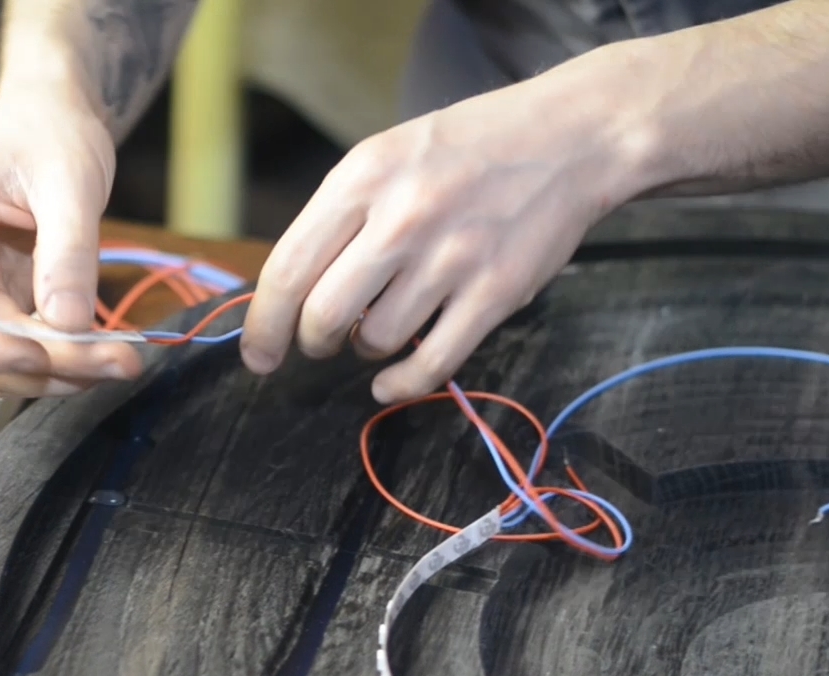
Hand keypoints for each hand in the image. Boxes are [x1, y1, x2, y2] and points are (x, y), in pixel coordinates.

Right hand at [0, 90, 142, 397]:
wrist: (57, 113)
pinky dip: (66, 356)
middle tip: (115, 362)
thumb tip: (68, 323)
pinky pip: (28, 345)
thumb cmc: (48, 128)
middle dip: (41, 364)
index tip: (39, 355)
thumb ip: (67, 251)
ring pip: (2, 358)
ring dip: (58, 370)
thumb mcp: (67, 180)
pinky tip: (107, 350)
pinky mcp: (6, 298)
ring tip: (122, 359)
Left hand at [239, 47, 652, 402]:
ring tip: (385, 322)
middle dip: (313, 343)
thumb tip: (286, 295)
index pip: (286, 272)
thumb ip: (338, 219)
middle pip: (323, 318)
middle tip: (323, 340)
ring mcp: (452, 257)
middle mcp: (402, 218)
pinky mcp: (495, 293)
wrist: (569, 137)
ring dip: (368, 349)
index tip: (258, 356)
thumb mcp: (386, 157)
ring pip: (376, 342)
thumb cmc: (466, 150)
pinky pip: (430, 364)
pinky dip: (401, 384)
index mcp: (362, 178)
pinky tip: (392, 380)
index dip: (263, 328)